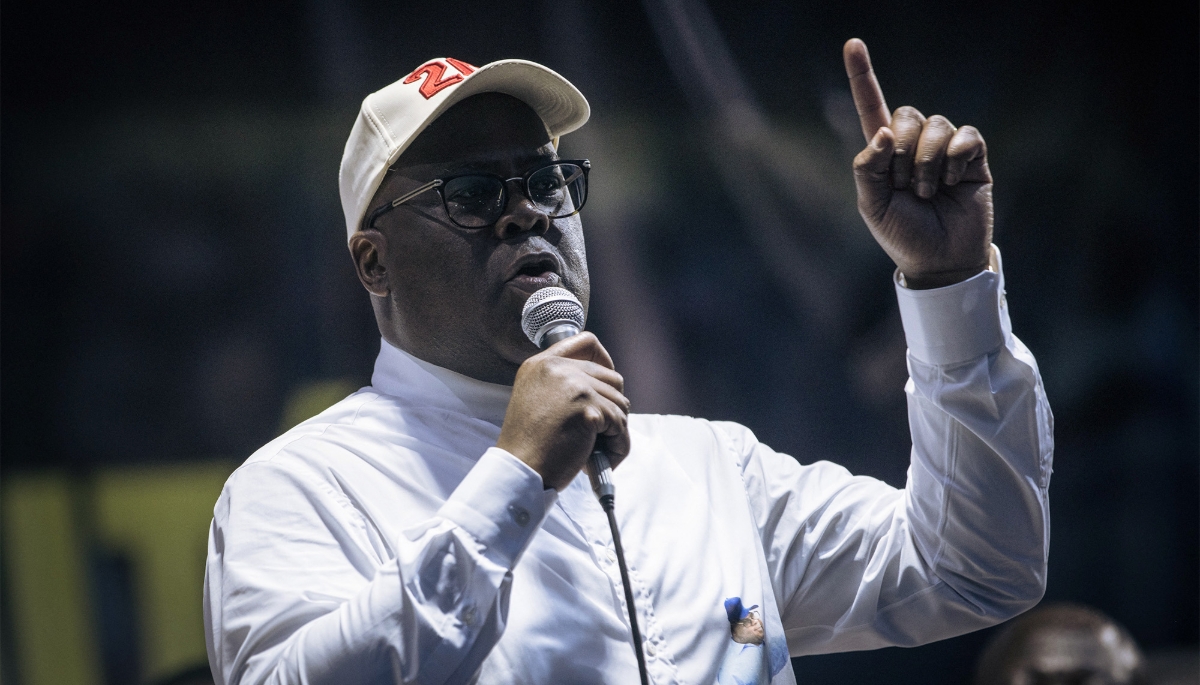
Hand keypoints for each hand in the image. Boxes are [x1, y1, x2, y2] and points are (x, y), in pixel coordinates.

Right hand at [497, 332, 630, 490]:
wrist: (520, 470)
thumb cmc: (528, 445)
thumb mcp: (535, 399)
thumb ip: (561, 385)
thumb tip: (603, 387)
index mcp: (542, 364)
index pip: (586, 341)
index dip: (604, 360)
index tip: (607, 384)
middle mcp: (558, 368)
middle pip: (612, 378)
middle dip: (612, 408)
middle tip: (598, 434)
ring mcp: (574, 386)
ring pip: (620, 404)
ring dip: (615, 431)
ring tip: (595, 450)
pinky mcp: (588, 408)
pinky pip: (620, 426)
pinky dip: (617, 446)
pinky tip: (597, 459)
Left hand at [844, 38, 993, 288]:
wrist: (940, 260)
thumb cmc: (903, 234)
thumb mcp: (872, 206)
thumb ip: (868, 169)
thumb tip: (883, 133)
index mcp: (883, 153)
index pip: (871, 106)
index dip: (863, 76)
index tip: (852, 44)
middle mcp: (913, 143)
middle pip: (905, 114)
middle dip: (902, 154)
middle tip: (908, 189)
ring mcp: (945, 148)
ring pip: (935, 126)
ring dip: (928, 164)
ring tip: (930, 193)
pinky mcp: (973, 156)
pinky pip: (965, 136)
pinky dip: (956, 160)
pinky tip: (954, 183)